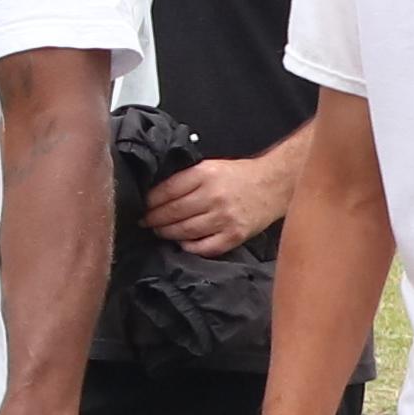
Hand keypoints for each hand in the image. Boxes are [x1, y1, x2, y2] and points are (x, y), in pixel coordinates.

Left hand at [143, 135, 301, 256]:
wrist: (273, 184)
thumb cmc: (239, 176)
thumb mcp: (210, 167)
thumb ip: (186, 179)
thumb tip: (155, 195)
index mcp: (205, 174)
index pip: (167, 191)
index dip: (149, 202)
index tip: (141, 207)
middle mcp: (214, 196)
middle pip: (173, 212)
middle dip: (153, 219)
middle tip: (144, 222)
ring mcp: (225, 218)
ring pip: (185, 231)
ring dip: (167, 233)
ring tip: (159, 232)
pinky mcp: (234, 235)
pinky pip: (204, 247)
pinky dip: (189, 247)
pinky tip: (182, 243)